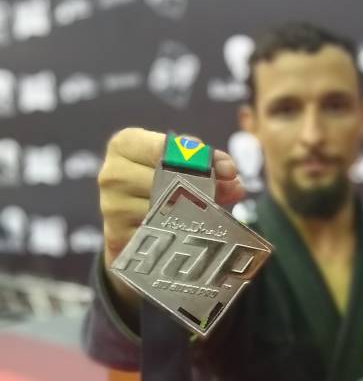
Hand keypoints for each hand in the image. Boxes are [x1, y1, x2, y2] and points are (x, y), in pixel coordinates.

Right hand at [98, 128, 245, 267]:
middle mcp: (112, 173)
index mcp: (125, 144)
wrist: (131, 218)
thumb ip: (208, 163)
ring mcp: (111, 206)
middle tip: (220, 199)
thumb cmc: (160, 180)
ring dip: (192, 216)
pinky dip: (177, 236)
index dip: (202, 160)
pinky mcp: (116, 236)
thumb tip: (233, 180)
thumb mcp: (181, 162)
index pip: (168, 148)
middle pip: (170, 182)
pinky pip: (159, 236)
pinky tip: (182, 233)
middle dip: (201, 191)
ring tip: (199, 216)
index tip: (229, 171)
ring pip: (168, 210)